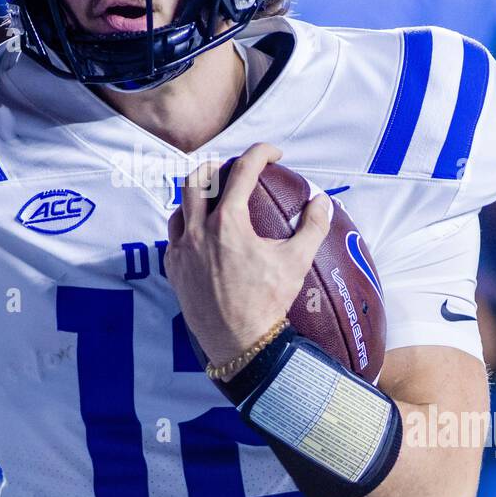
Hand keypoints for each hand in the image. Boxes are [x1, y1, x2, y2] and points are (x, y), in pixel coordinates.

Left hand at [164, 142, 331, 371]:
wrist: (239, 343)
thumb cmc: (268, 302)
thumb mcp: (297, 261)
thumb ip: (312, 226)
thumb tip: (322, 201)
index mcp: (228, 222)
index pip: (243, 170)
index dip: (261, 154)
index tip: (274, 155)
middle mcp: (198, 231)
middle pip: (197, 179)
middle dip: (216, 165)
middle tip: (233, 169)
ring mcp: (181, 250)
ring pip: (180, 207)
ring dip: (196, 197)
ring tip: (213, 200)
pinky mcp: (173, 269)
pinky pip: (174, 237)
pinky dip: (187, 228)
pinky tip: (201, 236)